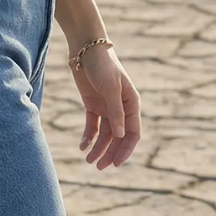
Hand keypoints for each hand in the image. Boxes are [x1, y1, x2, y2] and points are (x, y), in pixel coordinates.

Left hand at [69, 44, 141, 167]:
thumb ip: (115, 111)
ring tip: (88, 160)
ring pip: (104, 134)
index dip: (125, 149)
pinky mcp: (92, 105)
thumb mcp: (111, 87)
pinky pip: (92, 126)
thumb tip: (120, 135)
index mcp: (132, 104)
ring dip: (98, 148)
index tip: (115, 163)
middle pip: (118, 137)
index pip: (133, 133)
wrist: (85, 48)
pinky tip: (82, 146)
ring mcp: (106, 107)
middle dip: (109, 152)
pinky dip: (88, 137)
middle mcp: (121, 108)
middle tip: (98, 167)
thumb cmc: (103, 65)